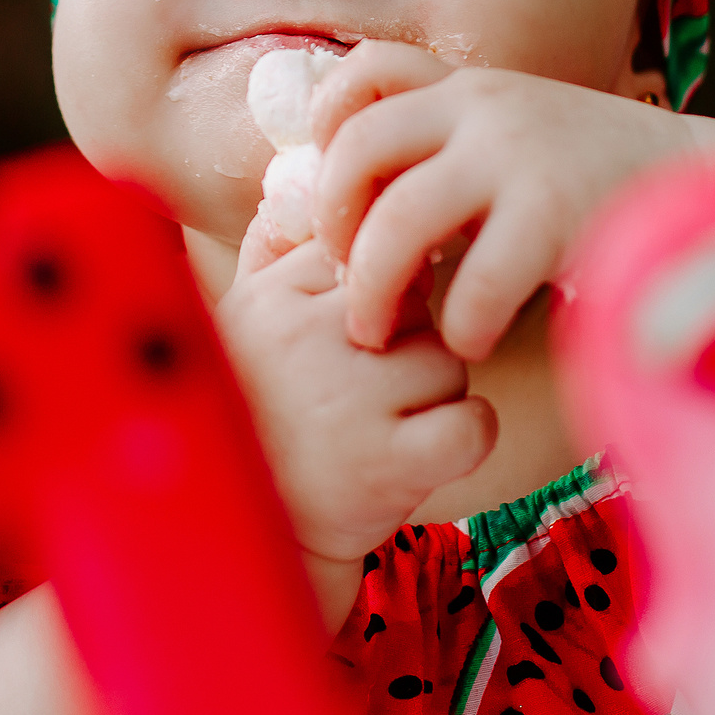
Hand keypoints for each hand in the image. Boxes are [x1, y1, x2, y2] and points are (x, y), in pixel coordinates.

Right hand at [214, 223, 496, 582]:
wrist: (246, 539)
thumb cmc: (255, 419)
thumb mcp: (242, 325)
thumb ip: (271, 251)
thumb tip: (298, 176)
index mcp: (275, 299)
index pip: (370, 254)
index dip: (384, 293)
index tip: (362, 334)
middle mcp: (309, 340)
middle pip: (416, 303)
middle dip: (411, 343)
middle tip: (377, 390)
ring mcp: (351, 402)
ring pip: (449, 359)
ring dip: (437, 394)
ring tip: (390, 426)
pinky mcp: (388, 465)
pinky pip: (472, 421)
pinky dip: (468, 437)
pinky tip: (429, 452)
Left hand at [310, 40, 714, 360]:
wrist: (710, 191)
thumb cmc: (596, 186)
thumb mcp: (517, 143)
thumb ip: (450, 155)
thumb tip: (355, 212)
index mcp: (471, 86)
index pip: (365, 72)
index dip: (328, 129)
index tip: (340, 193)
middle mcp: (486, 106)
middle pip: (359, 149)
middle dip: (333, 224)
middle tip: (346, 281)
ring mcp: (519, 154)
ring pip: (400, 218)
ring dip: (374, 288)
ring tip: (384, 332)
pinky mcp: (555, 213)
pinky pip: (473, 281)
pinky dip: (458, 324)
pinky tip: (472, 340)